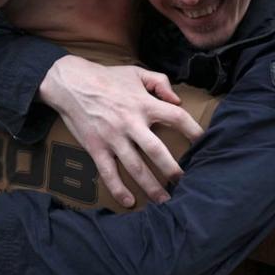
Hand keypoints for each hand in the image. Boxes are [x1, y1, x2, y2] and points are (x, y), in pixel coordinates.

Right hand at [39, 56, 203, 206]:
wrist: (70, 83)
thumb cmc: (107, 77)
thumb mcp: (137, 72)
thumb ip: (160, 82)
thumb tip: (177, 100)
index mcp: (144, 104)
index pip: (176, 118)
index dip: (194, 131)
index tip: (204, 144)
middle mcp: (130, 123)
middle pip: (157, 150)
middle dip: (173, 169)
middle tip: (185, 183)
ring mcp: (112, 138)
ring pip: (135, 167)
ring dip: (151, 186)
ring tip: (164, 201)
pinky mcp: (96, 148)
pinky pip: (108, 172)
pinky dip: (118, 189)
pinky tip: (129, 202)